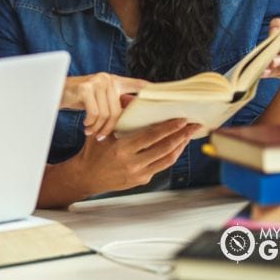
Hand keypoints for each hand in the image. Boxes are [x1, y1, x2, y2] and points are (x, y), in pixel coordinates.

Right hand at [61, 73, 148, 139]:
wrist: (53, 92)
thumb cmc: (78, 99)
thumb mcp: (98, 99)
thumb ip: (114, 104)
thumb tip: (133, 120)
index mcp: (115, 81)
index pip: (138, 84)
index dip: (152, 91)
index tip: (166, 101)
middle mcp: (108, 79)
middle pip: (119, 110)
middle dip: (112, 127)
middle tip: (104, 138)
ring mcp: (97, 82)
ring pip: (107, 113)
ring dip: (99, 128)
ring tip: (93, 134)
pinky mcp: (85, 88)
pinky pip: (94, 113)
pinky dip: (90, 124)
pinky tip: (86, 128)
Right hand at [75, 119, 200, 193]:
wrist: (86, 176)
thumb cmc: (93, 151)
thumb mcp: (103, 132)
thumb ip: (118, 117)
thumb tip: (129, 99)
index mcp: (122, 149)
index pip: (151, 137)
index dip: (168, 128)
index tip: (181, 119)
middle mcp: (132, 164)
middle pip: (164, 148)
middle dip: (181, 136)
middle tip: (193, 126)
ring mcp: (138, 174)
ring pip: (167, 160)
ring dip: (180, 147)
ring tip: (188, 135)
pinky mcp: (141, 181)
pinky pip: (160, 166)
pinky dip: (170, 155)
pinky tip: (176, 147)